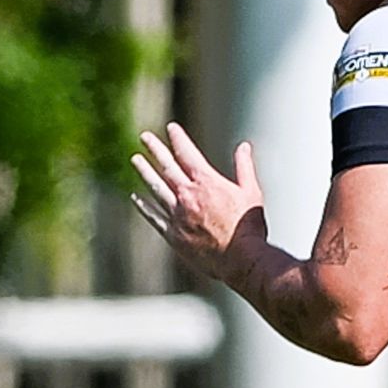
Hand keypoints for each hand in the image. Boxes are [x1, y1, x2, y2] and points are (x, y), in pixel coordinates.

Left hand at [129, 122, 266, 283]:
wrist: (240, 259)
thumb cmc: (248, 226)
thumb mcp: (251, 192)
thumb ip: (244, 167)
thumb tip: (244, 146)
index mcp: (207, 183)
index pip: (187, 153)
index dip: (178, 138)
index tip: (170, 128)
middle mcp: (188, 195)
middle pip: (167, 166)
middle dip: (155, 149)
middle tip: (144, 137)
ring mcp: (177, 215)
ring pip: (156, 188)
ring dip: (145, 172)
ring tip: (135, 159)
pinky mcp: (173, 234)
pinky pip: (154, 216)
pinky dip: (144, 206)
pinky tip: (136, 198)